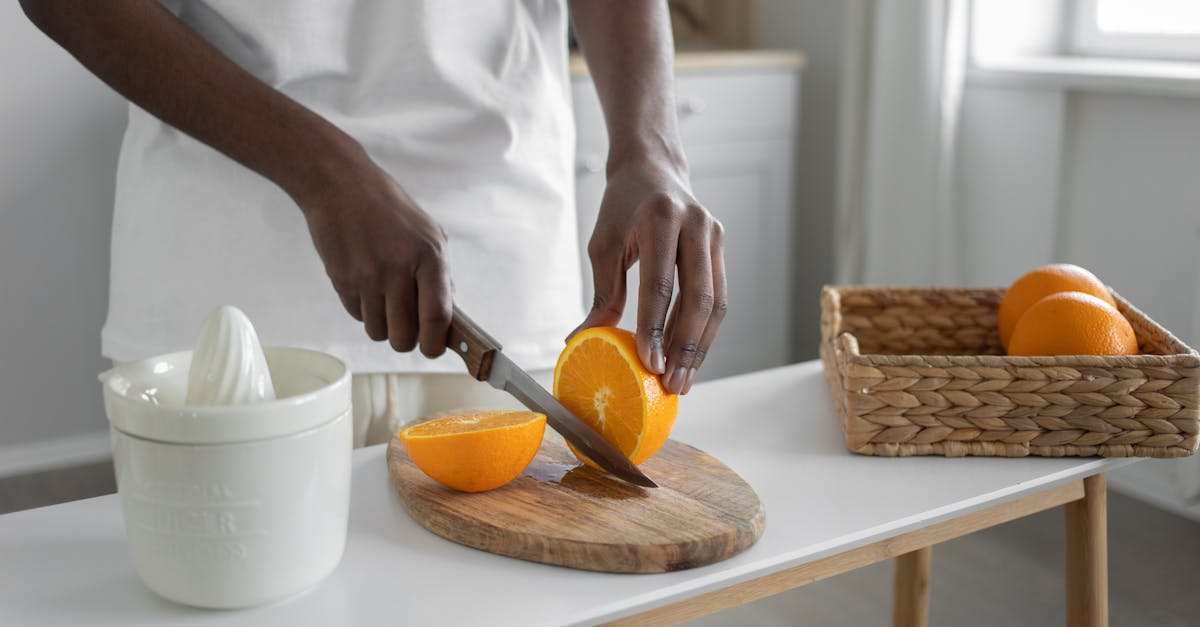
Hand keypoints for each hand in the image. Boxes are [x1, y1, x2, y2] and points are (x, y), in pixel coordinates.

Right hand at [293, 156, 452, 357]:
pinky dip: (363, 309)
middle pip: (404, 337)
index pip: (437, 317)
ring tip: (384, 298)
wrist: (340, 185)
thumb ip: (440, 274)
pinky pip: (357, 316)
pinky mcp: (341, 280)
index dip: (436, 343)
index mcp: (429, 256)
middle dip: (407, 339)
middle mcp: (398, 269)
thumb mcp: (428, 233)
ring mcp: (368, 277)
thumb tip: (447, 316)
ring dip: (383, 325)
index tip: (433, 347)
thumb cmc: (388, 209)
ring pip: (378, 332)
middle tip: (407, 325)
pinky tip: (365, 283)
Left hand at [576, 160, 726, 394]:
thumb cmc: (623, 207)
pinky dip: (705, 331)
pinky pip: (718, 297)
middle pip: (698, 296)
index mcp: (660, 217)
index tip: (649, 363)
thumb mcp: (603, 244)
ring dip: (700, 346)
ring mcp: (714, 235)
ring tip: (683, 381)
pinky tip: (690, 357)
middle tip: (672, 384)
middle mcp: (695, 224)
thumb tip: (583, 341)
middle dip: (685, 346)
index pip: (660, 283)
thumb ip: (603, 293)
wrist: (653, 168)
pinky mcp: (722, 247)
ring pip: (716, 302)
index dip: (656, 327)